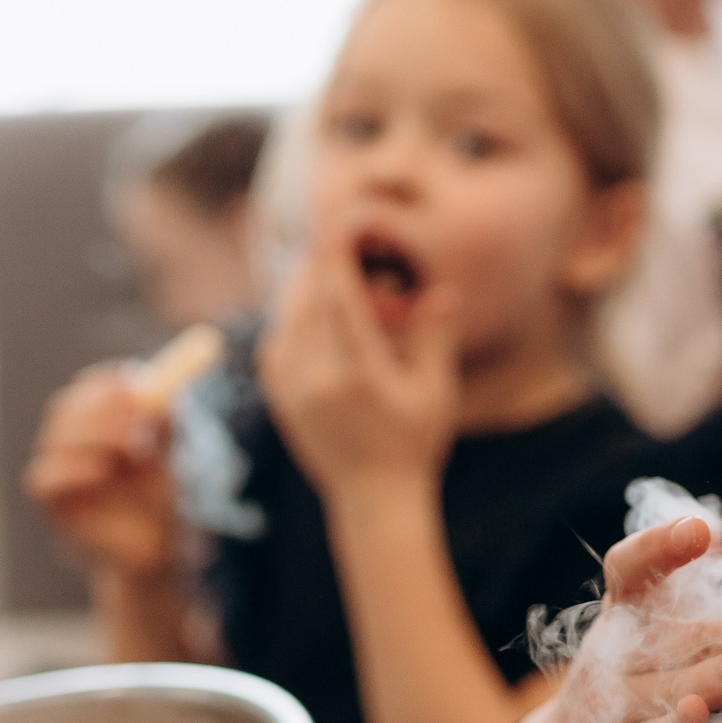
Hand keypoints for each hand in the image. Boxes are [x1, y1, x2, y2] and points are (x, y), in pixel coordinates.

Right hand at [24, 366, 183, 575]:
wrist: (154, 548)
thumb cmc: (156, 499)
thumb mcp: (168, 456)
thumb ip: (163, 424)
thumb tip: (164, 392)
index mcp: (94, 423)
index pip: (88, 388)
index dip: (109, 382)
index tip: (138, 383)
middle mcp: (69, 441)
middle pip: (66, 407)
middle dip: (104, 407)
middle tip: (138, 416)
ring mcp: (56, 471)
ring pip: (56, 439)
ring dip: (96, 436)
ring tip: (135, 451)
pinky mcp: (51, 503)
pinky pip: (45, 478)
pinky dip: (73, 469)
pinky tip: (103, 472)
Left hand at [258, 234, 458, 494]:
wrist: (371, 498)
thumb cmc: (413, 445)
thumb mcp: (434, 392)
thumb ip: (434, 338)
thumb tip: (443, 290)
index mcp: (358, 376)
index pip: (339, 301)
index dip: (335, 258)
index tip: (335, 224)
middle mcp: (316, 379)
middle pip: (309, 301)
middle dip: (321, 265)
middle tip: (334, 236)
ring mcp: (291, 389)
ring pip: (289, 316)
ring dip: (307, 287)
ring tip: (328, 269)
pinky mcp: (279, 395)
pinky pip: (279, 338)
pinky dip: (294, 315)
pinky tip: (312, 307)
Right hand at [504, 518, 721, 722]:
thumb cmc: (625, 683)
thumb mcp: (646, 632)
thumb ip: (679, 587)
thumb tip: (717, 531)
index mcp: (621, 616)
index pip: (629, 570)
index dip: (658, 547)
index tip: (700, 529)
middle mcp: (609, 655)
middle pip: (679, 634)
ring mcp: (604, 705)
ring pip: (671, 686)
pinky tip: (699, 714)